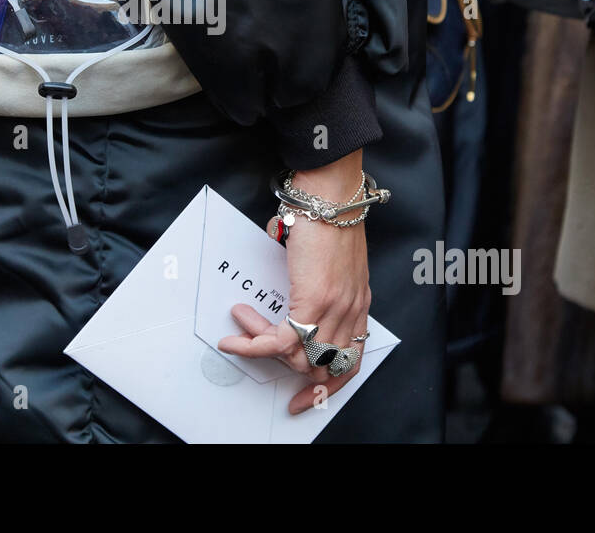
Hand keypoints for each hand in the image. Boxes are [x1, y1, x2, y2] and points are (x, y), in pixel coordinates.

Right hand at [217, 150, 370, 414]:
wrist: (329, 195)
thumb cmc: (325, 217)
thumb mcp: (323, 261)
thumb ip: (309, 282)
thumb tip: (279, 290)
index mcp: (358, 305)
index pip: (350, 362)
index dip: (327, 385)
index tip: (304, 398)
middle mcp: (351, 312)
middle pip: (322, 367)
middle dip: (287, 374)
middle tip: (254, 352)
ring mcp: (335, 309)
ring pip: (299, 358)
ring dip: (262, 347)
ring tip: (241, 323)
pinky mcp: (314, 302)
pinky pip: (280, 341)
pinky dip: (253, 344)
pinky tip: (236, 336)